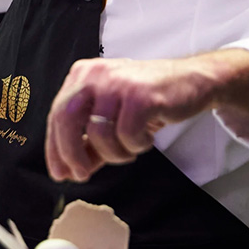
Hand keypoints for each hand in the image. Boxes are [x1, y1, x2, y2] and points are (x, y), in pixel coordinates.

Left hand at [46, 57, 212, 182]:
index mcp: (83, 75)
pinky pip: (127, 134)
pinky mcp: (140, 94)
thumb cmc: (148, 99)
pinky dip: (136, 145)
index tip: (59, 173)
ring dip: (114, 153)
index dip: (55, 148)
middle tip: (82, 174)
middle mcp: (96, 74)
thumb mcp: (113, 117)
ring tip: (130, 149)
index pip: (57, 114)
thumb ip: (90, 142)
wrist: (193, 80)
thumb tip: (70, 170)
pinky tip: (146, 137)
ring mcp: (118, 82)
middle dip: (71, 153)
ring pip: (99, 133)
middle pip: (66, 118)